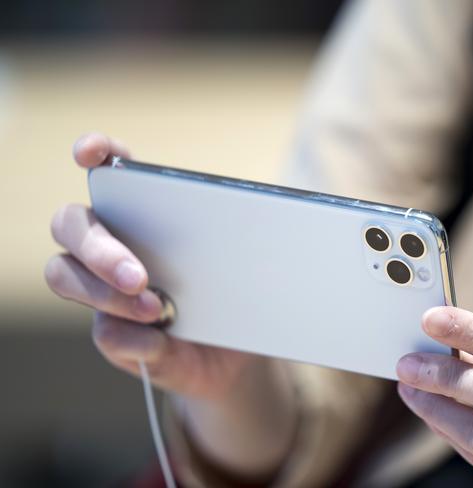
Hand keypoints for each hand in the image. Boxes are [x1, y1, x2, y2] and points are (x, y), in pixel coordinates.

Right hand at [45, 133, 295, 476]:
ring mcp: (104, 288)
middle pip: (70, 223)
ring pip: (63, 274)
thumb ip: (238, 239)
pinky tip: (161, 341)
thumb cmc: (239, 295)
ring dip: (104, 294)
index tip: (89, 153)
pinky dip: (132, 338)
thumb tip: (243, 225)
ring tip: (156, 309)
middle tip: (138, 276)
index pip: (110, 167)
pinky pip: (103, 332)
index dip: (94, 151)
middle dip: (98, 248)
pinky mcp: (112, 332)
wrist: (238, 354)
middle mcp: (115, 242)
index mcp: (147, 212)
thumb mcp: (247, 263)